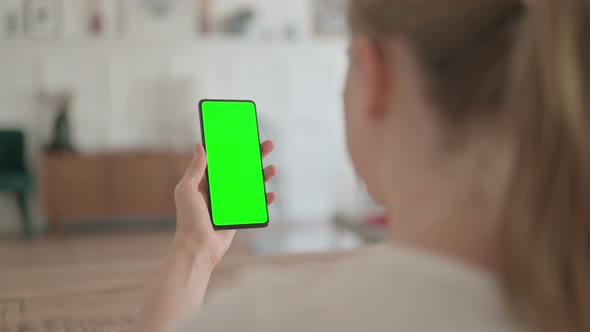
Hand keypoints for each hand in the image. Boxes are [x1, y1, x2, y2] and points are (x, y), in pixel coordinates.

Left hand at [173, 140, 276, 270]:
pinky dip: (264, 199)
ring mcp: (229, 202)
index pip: (221, 160)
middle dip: (254, 156)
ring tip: (272, 168)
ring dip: (262, 175)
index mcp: (204, 182)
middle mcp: (218, 190)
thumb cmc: (189, 219)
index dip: (233, 148)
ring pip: (250, 184)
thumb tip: (199, 145)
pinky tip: (271, 193)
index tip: (244, 136)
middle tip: (267, 145)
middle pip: (240, 169)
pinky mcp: (238, 215)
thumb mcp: (187, 190)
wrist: (198, 248)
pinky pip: (254, 204)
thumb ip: (195, 169)